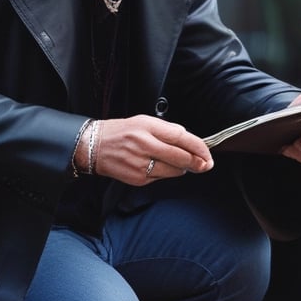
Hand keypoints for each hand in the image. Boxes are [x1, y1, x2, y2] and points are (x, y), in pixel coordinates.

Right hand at [81, 115, 212, 185]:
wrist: (93, 146)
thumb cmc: (121, 132)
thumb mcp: (144, 122)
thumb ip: (167, 130)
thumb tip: (189, 140)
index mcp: (147, 127)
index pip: (182, 138)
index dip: (199, 148)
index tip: (208, 154)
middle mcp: (144, 145)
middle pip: (181, 158)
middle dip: (198, 163)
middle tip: (205, 164)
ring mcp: (141, 164)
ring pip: (174, 171)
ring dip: (182, 168)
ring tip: (176, 162)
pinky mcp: (137, 179)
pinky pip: (161, 178)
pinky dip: (165, 173)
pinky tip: (157, 166)